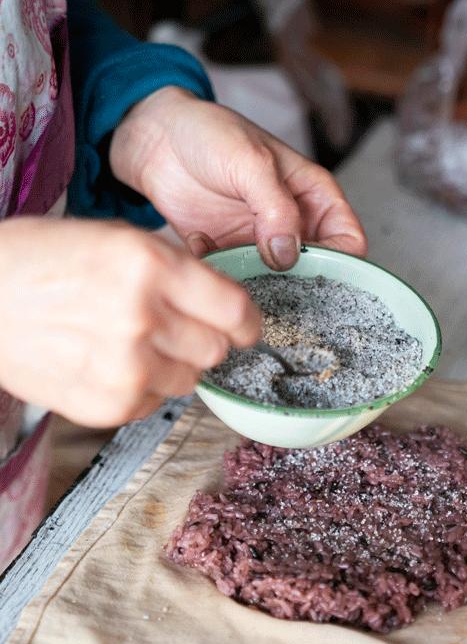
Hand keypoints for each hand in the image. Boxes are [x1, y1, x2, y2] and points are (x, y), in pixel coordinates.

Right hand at [0, 218, 260, 425]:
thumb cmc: (41, 261)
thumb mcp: (114, 239)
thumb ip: (174, 270)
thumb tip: (223, 303)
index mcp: (150, 266)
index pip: (234, 310)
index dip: (248, 322)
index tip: (246, 328)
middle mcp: (143, 318)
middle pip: (216, 350)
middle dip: (203, 340)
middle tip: (175, 330)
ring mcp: (126, 368)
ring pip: (189, 380)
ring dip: (172, 365)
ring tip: (131, 344)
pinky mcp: (107, 405)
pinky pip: (153, 403)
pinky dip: (141, 388)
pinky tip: (107, 363)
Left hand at [109, 87, 367, 269]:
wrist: (154, 138)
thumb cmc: (209, 134)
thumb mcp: (251, 163)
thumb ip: (276, 209)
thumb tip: (289, 256)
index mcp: (313, 197)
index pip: (348, 240)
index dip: (343, 263)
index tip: (318, 275)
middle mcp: (291, 224)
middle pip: (315, 270)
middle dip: (299, 284)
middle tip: (272, 282)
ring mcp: (259, 242)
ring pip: (275, 283)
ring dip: (257, 283)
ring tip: (232, 264)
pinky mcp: (227, 253)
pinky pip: (235, 279)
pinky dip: (220, 273)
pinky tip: (200, 242)